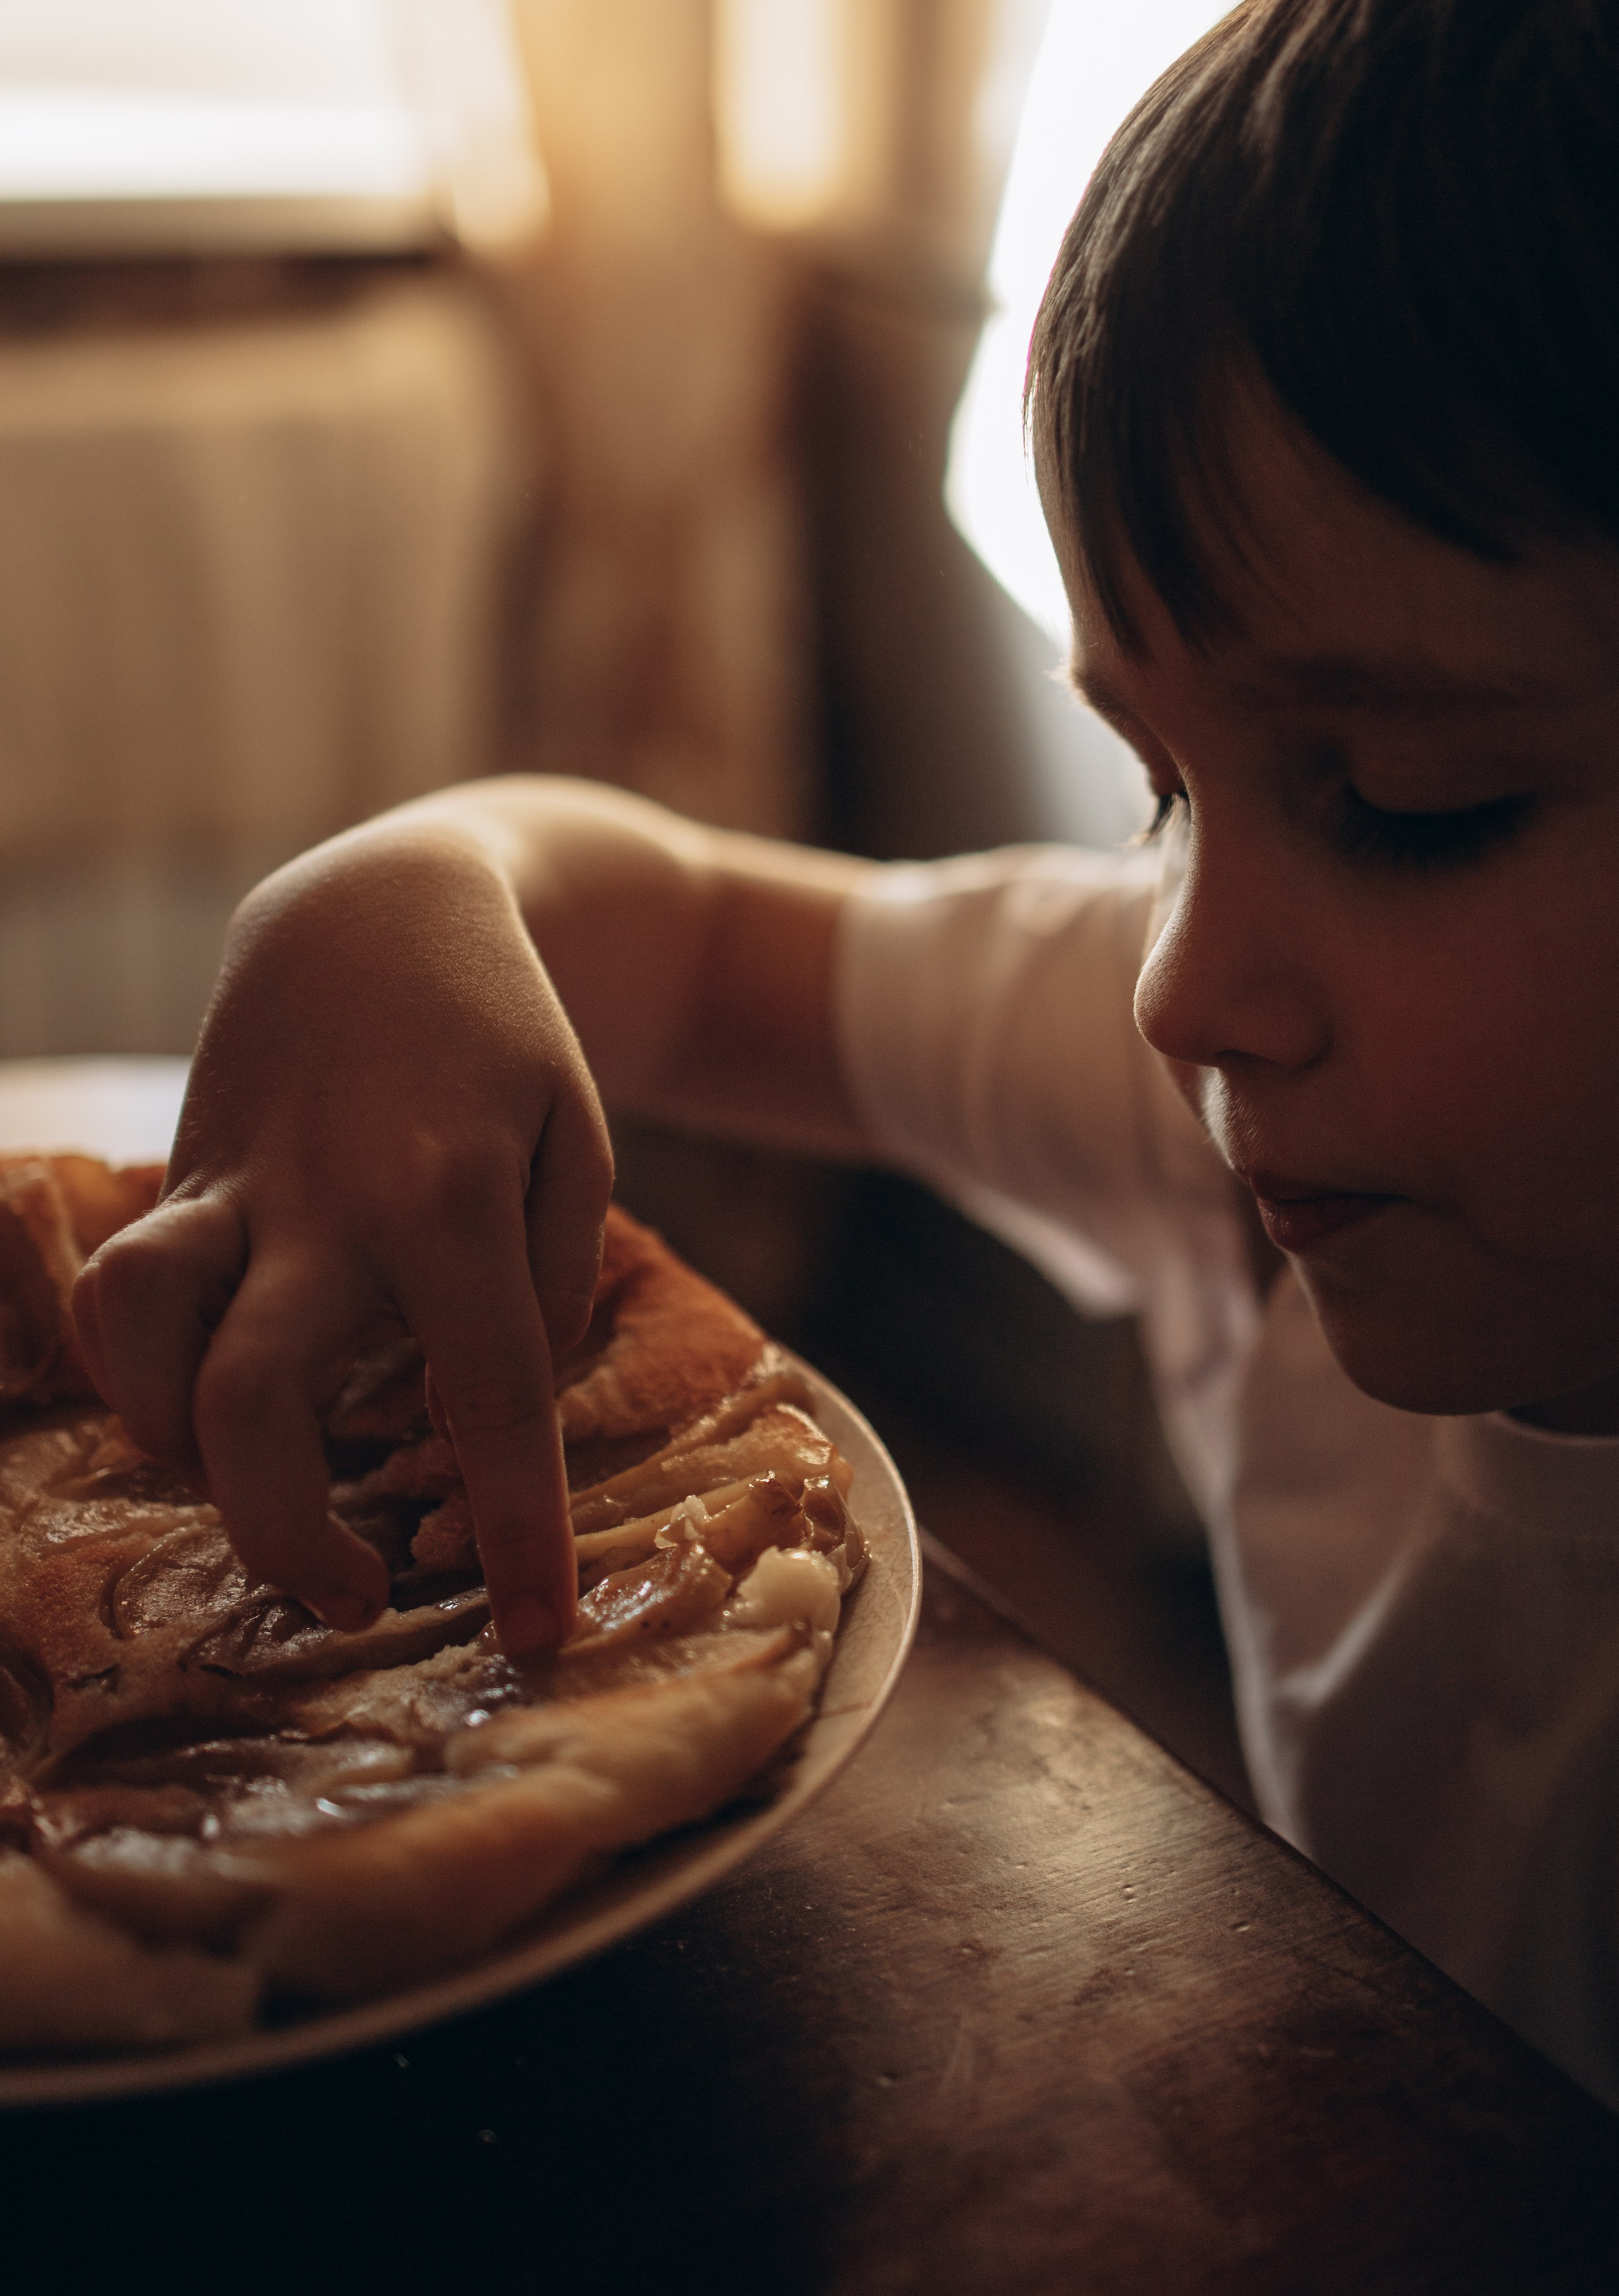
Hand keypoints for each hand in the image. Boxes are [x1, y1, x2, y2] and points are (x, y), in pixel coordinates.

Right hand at [70, 822, 613, 1655]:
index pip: (490, 1402)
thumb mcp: (578, 1142)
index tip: (539, 1636)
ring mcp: (233, 1189)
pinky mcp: (180, 1179)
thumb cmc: (506, 1041)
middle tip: (360, 1599)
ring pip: (138, 1330)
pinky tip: (197, 1404)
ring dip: (173, 1441)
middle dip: (289, 1535)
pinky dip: (134, 1365)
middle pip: (254, 1402)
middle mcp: (325, 1204)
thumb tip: (495, 1405)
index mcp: (452, 1199)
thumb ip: (552, 1279)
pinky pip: (116, 1288)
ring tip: (252, 1484)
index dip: (518, 1536)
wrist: (381, 906)